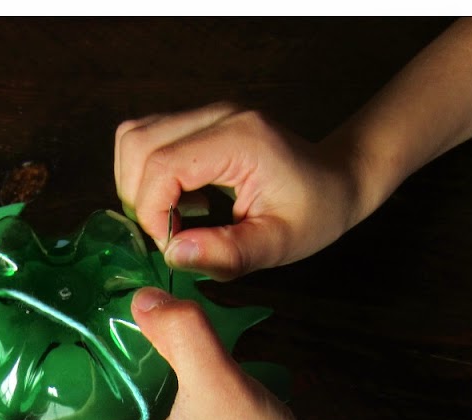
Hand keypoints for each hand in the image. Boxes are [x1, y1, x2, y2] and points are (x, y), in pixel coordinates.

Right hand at [115, 104, 361, 278]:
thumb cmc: (314, 211)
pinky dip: (144, 177)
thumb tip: (173, 253)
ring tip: (170, 216)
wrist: (337, 178)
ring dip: (136, 186)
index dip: (152, 214)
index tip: (174, 244)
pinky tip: (175, 200)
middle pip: (137, 144)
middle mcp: (218, 115)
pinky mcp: (196, 123)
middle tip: (169, 232)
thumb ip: (228, 253)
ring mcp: (205, 115)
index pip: (161, 165)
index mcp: (241, 139)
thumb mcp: (279, 244)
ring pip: (133, 139)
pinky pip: (145, 142)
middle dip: (139, 199)